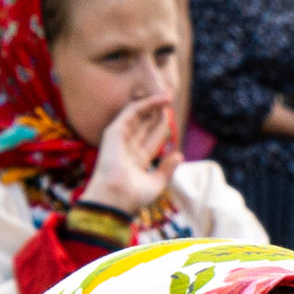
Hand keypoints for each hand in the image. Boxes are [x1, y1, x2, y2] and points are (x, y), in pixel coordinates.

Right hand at [88, 93, 177, 217]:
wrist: (115, 198)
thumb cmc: (133, 197)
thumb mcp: (156, 184)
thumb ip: (166, 169)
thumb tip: (179, 155)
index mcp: (136, 161)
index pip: (152, 139)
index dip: (163, 128)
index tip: (173, 117)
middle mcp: (127, 148)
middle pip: (146, 125)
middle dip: (158, 113)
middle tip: (171, 100)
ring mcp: (120, 138)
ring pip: (139, 116)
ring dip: (153, 104)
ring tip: (168, 95)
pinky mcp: (115, 131)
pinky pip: (132, 112)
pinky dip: (146, 103)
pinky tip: (160, 98)